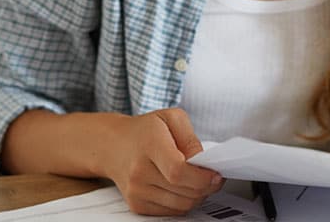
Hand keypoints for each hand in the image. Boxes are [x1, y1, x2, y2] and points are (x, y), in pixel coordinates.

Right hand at [101, 108, 223, 215]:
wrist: (113, 146)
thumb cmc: (144, 131)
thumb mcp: (171, 118)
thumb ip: (191, 139)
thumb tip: (203, 163)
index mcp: (149, 145)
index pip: (178, 171)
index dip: (202, 177)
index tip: (216, 174)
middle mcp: (139, 171)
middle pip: (184, 191)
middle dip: (206, 186)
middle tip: (213, 176)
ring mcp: (136, 191)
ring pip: (182, 205)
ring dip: (198, 196)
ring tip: (199, 180)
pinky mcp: (137, 205)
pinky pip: (172, 211)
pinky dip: (184, 202)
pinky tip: (183, 187)